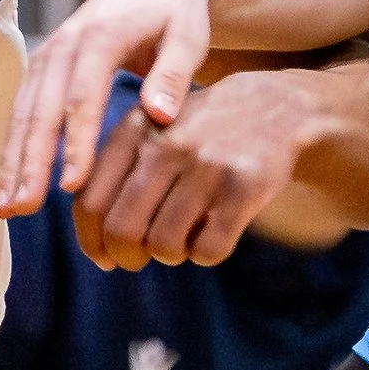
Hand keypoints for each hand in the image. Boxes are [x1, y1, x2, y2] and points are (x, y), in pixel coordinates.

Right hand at [0, 0, 225, 218]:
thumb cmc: (177, 12)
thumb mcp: (189, 35)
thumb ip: (175, 74)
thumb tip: (160, 116)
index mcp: (100, 37)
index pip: (82, 98)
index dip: (75, 144)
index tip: (72, 187)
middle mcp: (63, 45)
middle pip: (40, 110)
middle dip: (29, 162)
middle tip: (20, 209)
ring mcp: (47, 55)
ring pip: (22, 114)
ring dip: (12, 162)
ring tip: (5, 208)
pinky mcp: (42, 67)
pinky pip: (22, 111)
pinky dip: (14, 148)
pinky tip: (9, 184)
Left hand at [70, 63, 329, 269]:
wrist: (278, 108)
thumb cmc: (201, 135)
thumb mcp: (153, 133)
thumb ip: (115, 176)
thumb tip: (96, 249)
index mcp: (134, 130)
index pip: (90, 201)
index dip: (91, 241)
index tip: (104, 258)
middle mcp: (166, 145)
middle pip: (122, 230)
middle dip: (126, 257)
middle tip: (136, 260)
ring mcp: (206, 165)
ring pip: (164, 246)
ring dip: (171, 254)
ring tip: (184, 237)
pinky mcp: (243, 188)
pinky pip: (207, 250)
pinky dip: (206, 254)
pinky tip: (214, 234)